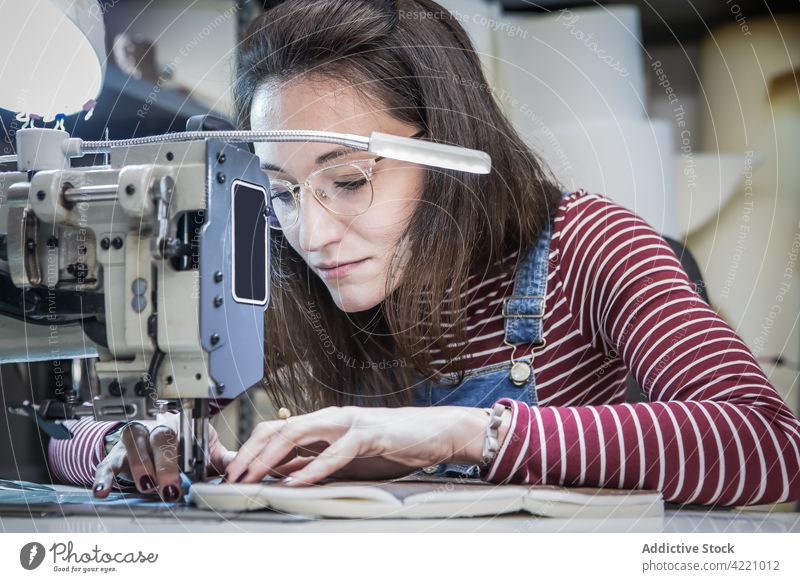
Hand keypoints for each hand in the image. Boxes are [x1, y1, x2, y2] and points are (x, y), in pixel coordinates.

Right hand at [93, 417, 232, 500]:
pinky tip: (102, 490)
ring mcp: (135, 440)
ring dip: (140, 465)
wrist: (151, 438)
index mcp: (182, 428)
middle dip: (165, 463)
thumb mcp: (203, 450)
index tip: (196, 468)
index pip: (188, 434)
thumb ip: (222, 460)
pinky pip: (107, 462)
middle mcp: (158, 429)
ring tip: (147, 486)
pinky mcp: (116, 455)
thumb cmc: (181, 446)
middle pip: (161, 438)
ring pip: (134, 443)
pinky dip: (104, 476)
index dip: (190, 450)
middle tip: (171, 488)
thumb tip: (243, 470)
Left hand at [224, 405, 488, 485]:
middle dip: (248, 453)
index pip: (275, 430)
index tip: (231, 473)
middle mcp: (330, 418)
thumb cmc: (393, 444)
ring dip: (269, 457)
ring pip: (297, 433)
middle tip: (231, 478)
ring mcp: (348, 423)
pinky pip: (335, 451)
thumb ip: (315, 461)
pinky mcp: (368, 434)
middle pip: (277, 428)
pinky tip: (296, 480)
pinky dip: (312, 467)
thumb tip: (283, 472)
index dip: (249, 450)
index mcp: (323, 423)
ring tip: (251, 477)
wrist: (435, 432)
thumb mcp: (346, 458)